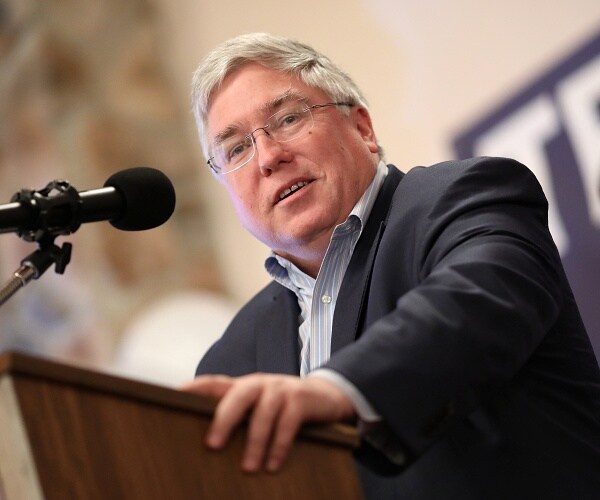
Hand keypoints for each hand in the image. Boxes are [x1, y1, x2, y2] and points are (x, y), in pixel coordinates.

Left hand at [181, 373, 354, 471]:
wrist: (326, 396)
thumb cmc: (282, 407)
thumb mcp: (258, 407)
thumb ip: (238, 417)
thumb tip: (207, 444)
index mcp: (243, 386)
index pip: (214, 382)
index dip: (194, 387)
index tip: (173, 396)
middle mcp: (260, 384)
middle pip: (238, 395)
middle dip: (224, 418)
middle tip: (212, 444)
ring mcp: (281, 390)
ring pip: (264, 413)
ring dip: (255, 442)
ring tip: (249, 469)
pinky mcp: (301, 400)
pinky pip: (288, 423)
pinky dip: (280, 445)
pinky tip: (273, 464)